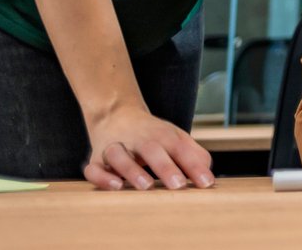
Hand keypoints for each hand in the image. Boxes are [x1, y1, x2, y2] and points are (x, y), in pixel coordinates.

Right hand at [83, 105, 214, 189]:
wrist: (116, 114)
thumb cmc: (152, 134)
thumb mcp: (176, 138)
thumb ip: (194, 155)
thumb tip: (208, 173)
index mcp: (161, 134)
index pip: (180, 148)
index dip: (194, 165)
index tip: (206, 183)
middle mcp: (138, 139)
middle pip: (151, 149)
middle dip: (166, 167)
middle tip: (179, 185)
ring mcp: (115, 148)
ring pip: (119, 155)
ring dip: (132, 170)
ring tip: (146, 186)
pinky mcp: (96, 160)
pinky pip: (94, 168)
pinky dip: (102, 177)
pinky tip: (115, 186)